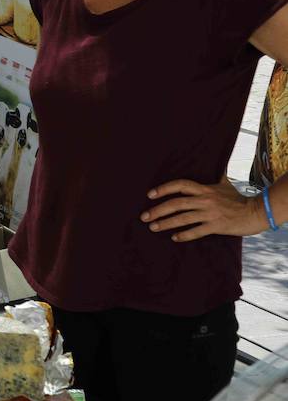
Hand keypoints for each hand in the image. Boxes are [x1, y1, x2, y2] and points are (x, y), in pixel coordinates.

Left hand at [143, 177, 265, 240]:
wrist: (256, 212)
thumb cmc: (239, 199)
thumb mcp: (225, 184)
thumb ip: (216, 175)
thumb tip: (216, 163)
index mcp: (205, 189)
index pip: (180, 185)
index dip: (164, 188)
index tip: (150, 194)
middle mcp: (205, 200)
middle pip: (176, 203)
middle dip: (157, 210)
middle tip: (144, 216)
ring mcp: (210, 214)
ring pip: (183, 218)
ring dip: (165, 223)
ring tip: (153, 227)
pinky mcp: (217, 226)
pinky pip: (196, 231)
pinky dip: (184, 235)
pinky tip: (174, 238)